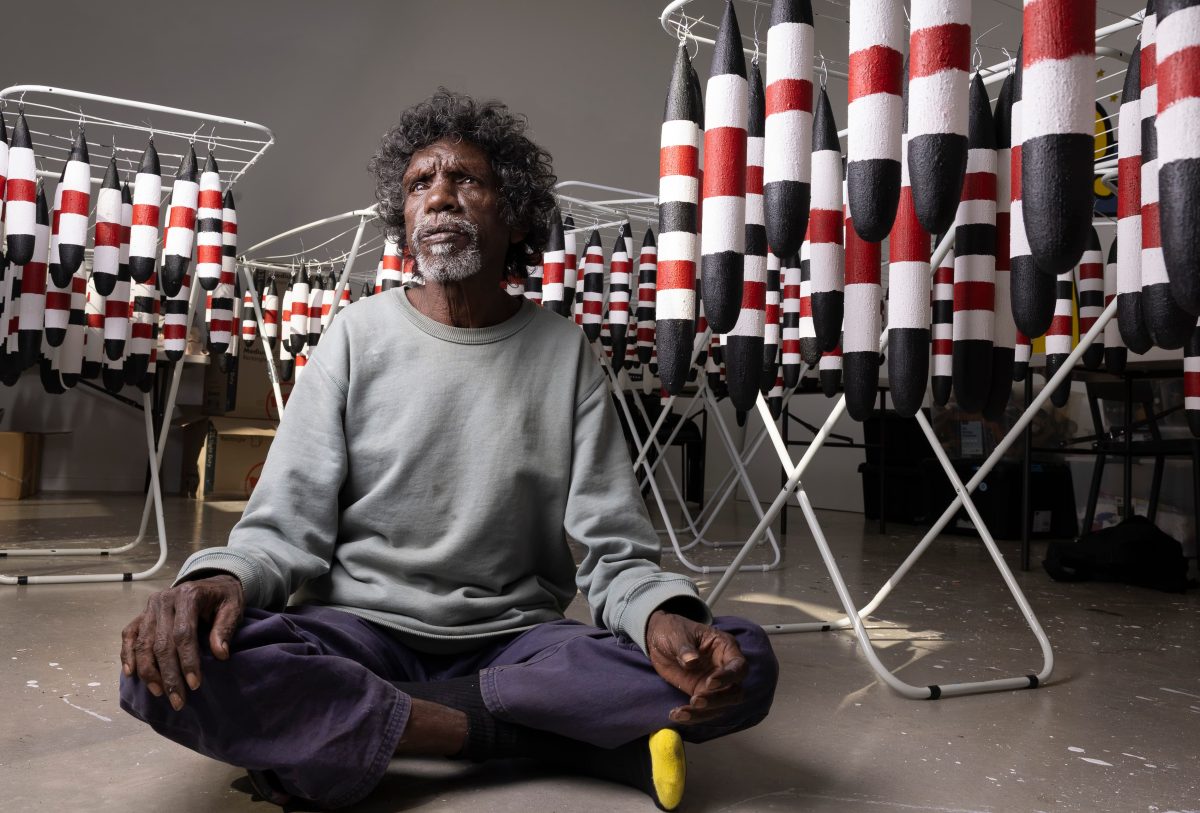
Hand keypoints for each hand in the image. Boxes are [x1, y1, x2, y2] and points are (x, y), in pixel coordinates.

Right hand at [120, 574, 243, 711]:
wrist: (211, 582)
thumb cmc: (223, 599)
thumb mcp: (233, 607)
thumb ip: (225, 628)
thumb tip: (220, 654)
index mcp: (188, 596)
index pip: (184, 634)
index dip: (188, 661)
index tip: (194, 685)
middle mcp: (164, 600)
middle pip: (161, 643)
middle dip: (169, 675)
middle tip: (178, 700)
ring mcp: (150, 607)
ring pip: (143, 643)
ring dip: (148, 671)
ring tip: (159, 693)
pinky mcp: (141, 614)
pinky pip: (129, 635)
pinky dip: (127, 655)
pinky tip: (131, 674)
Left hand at [646, 610, 747, 724]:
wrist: (659, 639)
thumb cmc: (673, 630)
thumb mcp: (676, 635)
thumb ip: (685, 648)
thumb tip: (692, 661)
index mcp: (725, 648)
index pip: (738, 666)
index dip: (728, 677)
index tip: (710, 683)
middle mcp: (724, 668)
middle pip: (735, 691)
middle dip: (718, 700)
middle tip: (696, 700)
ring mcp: (714, 684)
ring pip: (721, 706)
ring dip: (703, 713)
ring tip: (680, 712)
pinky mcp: (701, 694)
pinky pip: (704, 710)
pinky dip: (692, 716)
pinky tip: (676, 715)